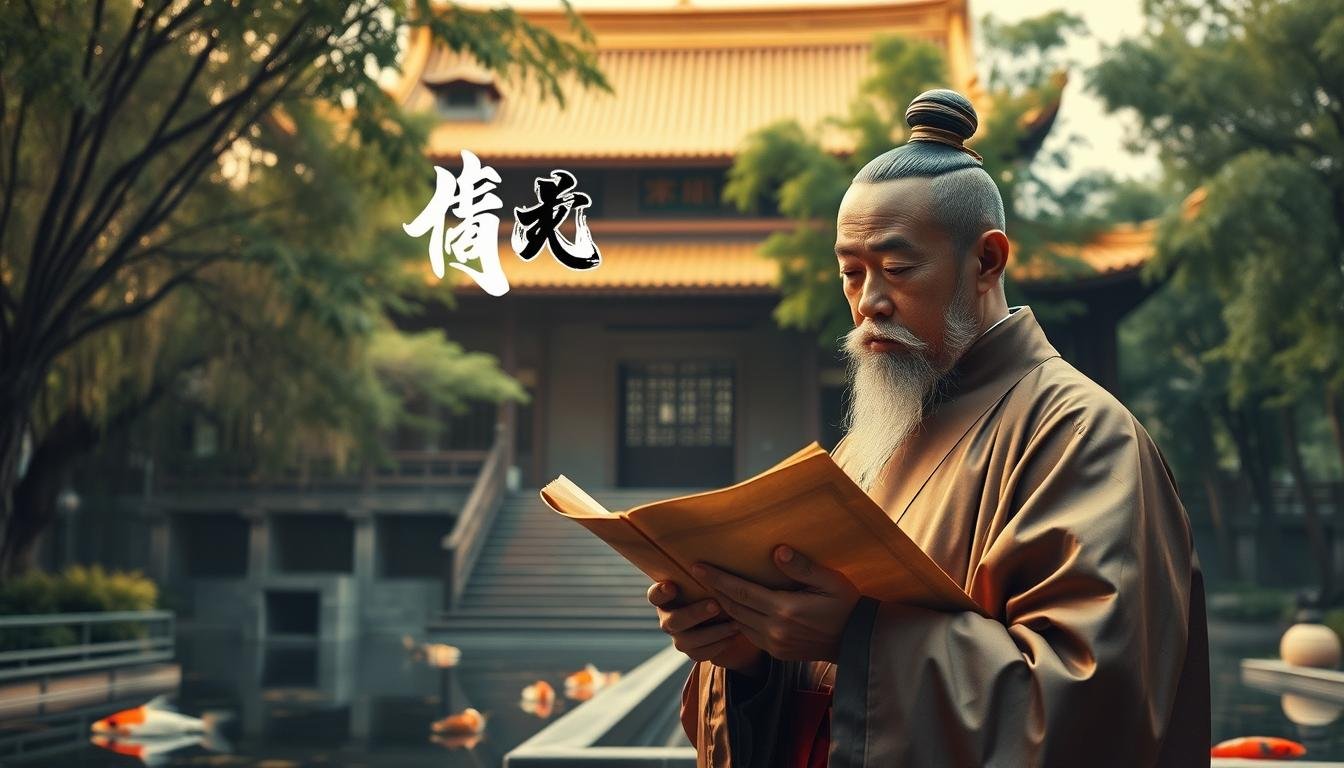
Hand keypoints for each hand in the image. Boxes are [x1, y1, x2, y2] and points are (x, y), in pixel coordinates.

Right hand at [647, 580, 766, 675]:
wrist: (726, 613)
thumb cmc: (716, 587)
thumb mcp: (710, 578)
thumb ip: (709, 570)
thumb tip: (721, 541)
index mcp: (667, 597)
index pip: (654, 596)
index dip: (660, 592)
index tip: (672, 585)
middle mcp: (668, 618)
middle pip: (672, 621)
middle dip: (694, 614)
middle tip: (715, 605)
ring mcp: (678, 637)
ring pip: (687, 641)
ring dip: (711, 633)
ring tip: (734, 624)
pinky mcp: (692, 651)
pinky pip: (700, 654)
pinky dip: (717, 646)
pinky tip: (733, 636)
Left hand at [692, 545, 860, 662]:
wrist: (856, 642)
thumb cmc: (845, 605)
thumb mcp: (831, 581)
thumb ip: (803, 567)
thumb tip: (778, 551)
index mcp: (785, 610)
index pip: (741, 591)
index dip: (717, 578)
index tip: (696, 566)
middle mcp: (774, 629)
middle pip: (733, 607)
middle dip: (714, 589)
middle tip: (697, 573)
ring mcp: (774, 644)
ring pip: (738, 622)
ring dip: (723, 606)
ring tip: (711, 588)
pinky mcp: (777, 653)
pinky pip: (749, 634)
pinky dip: (738, 620)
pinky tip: (734, 608)